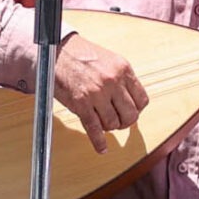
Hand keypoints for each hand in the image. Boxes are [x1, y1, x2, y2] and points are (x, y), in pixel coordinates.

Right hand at [52, 33, 149, 153]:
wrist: (56, 51)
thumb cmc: (81, 54)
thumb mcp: (109, 60)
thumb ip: (121, 79)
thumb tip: (129, 101)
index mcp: (123, 69)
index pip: (142, 100)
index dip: (137, 110)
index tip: (131, 112)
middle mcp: (112, 81)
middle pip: (130, 115)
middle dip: (125, 122)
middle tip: (119, 122)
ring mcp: (97, 94)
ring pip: (113, 124)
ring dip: (109, 127)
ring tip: (104, 124)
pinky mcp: (81, 104)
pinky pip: (95, 129)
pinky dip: (99, 142)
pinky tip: (102, 148)